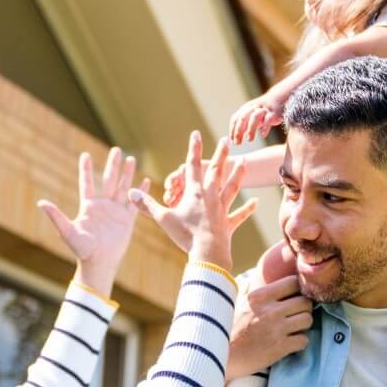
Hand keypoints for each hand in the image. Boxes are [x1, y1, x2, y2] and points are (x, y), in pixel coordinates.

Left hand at [39, 148, 144, 296]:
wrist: (99, 263)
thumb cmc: (82, 249)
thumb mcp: (68, 231)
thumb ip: (56, 216)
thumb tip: (41, 203)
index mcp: (88, 206)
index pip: (88, 183)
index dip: (86, 169)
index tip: (85, 155)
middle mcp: (103, 206)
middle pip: (109, 180)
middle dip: (113, 165)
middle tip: (116, 150)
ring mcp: (116, 212)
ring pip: (123, 188)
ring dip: (127, 174)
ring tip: (131, 158)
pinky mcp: (127, 220)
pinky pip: (136, 203)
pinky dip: (140, 191)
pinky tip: (145, 180)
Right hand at [128, 132, 256, 270]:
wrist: (207, 252)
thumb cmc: (184, 235)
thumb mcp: (163, 218)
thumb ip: (147, 205)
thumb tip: (130, 193)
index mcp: (194, 193)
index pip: (192, 166)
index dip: (193, 149)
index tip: (196, 134)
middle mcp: (210, 197)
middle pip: (216, 171)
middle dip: (221, 154)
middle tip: (226, 139)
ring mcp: (222, 209)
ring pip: (232, 187)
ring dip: (238, 174)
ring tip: (245, 161)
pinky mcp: (228, 224)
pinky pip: (240, 215)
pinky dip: (248, 209)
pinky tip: (256, 202)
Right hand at [226, 274, 312, 380]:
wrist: (222, 357)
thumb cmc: (230, 329)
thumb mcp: (240, 303)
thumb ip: (258, 292)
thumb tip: (274, 280)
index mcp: (259, 296)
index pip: (293, 282)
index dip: (297, 290)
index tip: (294, 297)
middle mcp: (269, 310)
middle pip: (304, 302)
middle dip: (303, 309)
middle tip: (295, 315)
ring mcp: (275, 329)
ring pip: (308, 320)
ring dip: (303, 326)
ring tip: (293, 329)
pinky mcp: (280, 347)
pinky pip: (304, 340)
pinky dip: (299, 342)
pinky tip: (289, 343)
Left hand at [229, 94, 284, 145]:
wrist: (278, 98)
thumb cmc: (262, 112)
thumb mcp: (251, 117)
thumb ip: (243, 126)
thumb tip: (234, 139)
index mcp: (245, 109)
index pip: (235, 118)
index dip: (232, 129)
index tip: (232, 140)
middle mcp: (253, 108)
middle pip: (243, 117)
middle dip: (238, 131)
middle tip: (238, 143)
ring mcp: (263, 110)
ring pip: (254, 117)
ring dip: (250, 129)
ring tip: (249, 140)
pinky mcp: (273, 113)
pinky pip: (268, 119)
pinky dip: (265, 127)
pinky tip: (262, 135)